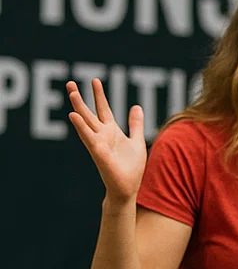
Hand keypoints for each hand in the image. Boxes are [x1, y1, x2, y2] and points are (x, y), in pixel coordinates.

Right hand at [67, 79, 146, 205]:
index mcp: (111, 131)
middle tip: (70, 83)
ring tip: (72, 92)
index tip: (94, 80)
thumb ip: (136, 125)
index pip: (103, 109)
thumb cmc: (131, 168)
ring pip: (85, 122)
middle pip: (89, 112)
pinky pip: (88, 138)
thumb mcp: (137, 141)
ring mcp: (98, 143)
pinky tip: (73, 116)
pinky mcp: (98, 153)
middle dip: (80, 98)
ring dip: (78, 108)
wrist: (128, 188)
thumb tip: (137, 106)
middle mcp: (102, 135)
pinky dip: (81, 127)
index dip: (99, 95)